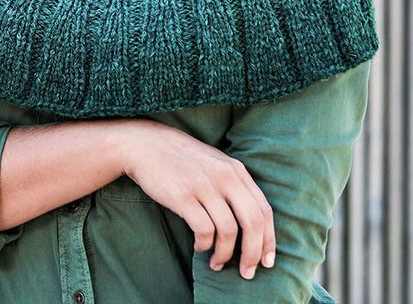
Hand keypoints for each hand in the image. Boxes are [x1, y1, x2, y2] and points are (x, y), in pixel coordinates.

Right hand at [118, 119, 275, 279]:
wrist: (147, 144)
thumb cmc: (183, 158)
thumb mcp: (216, 163)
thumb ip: (234, 185)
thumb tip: (252, 225)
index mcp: (236, 169)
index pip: (264, 210)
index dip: (269, 240)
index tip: (267, 261)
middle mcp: (225, 176)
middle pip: (253, 222)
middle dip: (253, 253)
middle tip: (248, 272)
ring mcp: (204, 185)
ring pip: (229, 231)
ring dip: (226, 254)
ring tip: (217, 263)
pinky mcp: (183, 196)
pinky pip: (203, 230)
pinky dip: (204, 245)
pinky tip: (199, 246)